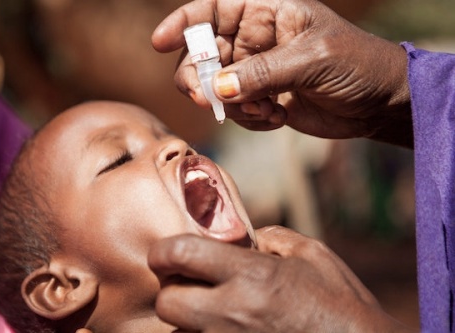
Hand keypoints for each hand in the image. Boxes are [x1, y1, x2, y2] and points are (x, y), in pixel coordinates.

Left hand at [148, 226, 414, 331]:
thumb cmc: (341, 303)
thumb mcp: (312, 254)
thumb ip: (270, 238)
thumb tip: (243, 238)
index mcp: (253, 275)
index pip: (181, 254)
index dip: (162, 251)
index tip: (163, 253)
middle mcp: (234, 313)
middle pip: (167, 303)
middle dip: (172, 290)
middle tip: (190, 282)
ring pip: (178, 332)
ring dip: (187, 319)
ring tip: (214, 309)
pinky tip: (228, 326)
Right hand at [152, 0, 411, 145]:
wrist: (378, 103)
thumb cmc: (356, 63)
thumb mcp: (312, 59)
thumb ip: (263, 72)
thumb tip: (216, 88)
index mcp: (267, 12)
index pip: (213, 9)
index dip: (183, 22)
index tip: (160, 42)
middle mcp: (255, 39)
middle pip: (204, 54)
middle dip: (200, 77)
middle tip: (207, 98)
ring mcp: (257, 72)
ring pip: (217, 88)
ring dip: (234, 105)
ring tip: (268, 110)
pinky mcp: (263, 99)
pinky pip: (237, 111)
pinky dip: (251, 120)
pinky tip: (278, 117)